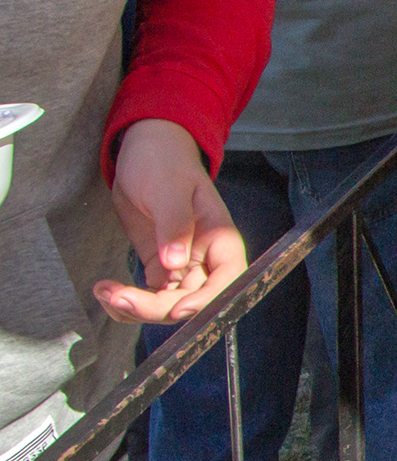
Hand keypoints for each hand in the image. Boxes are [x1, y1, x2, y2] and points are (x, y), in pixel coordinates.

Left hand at [96, 120, 246, 324]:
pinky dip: (127, 301)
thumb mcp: (169, 189)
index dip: (208, 300)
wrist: (144, 152)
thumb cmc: (165, 162)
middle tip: (120, 298)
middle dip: (157, 307)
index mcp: (220, 238)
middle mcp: (204, 257)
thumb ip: (174, 225)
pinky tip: (106, 290)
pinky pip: (148, 295)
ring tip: (106, 292)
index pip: (227, 278)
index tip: (177, 309)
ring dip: (137, 308)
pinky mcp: (156, 265)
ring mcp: (180, 264)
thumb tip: (175, 263)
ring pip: (168, 303)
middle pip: (192, 299)